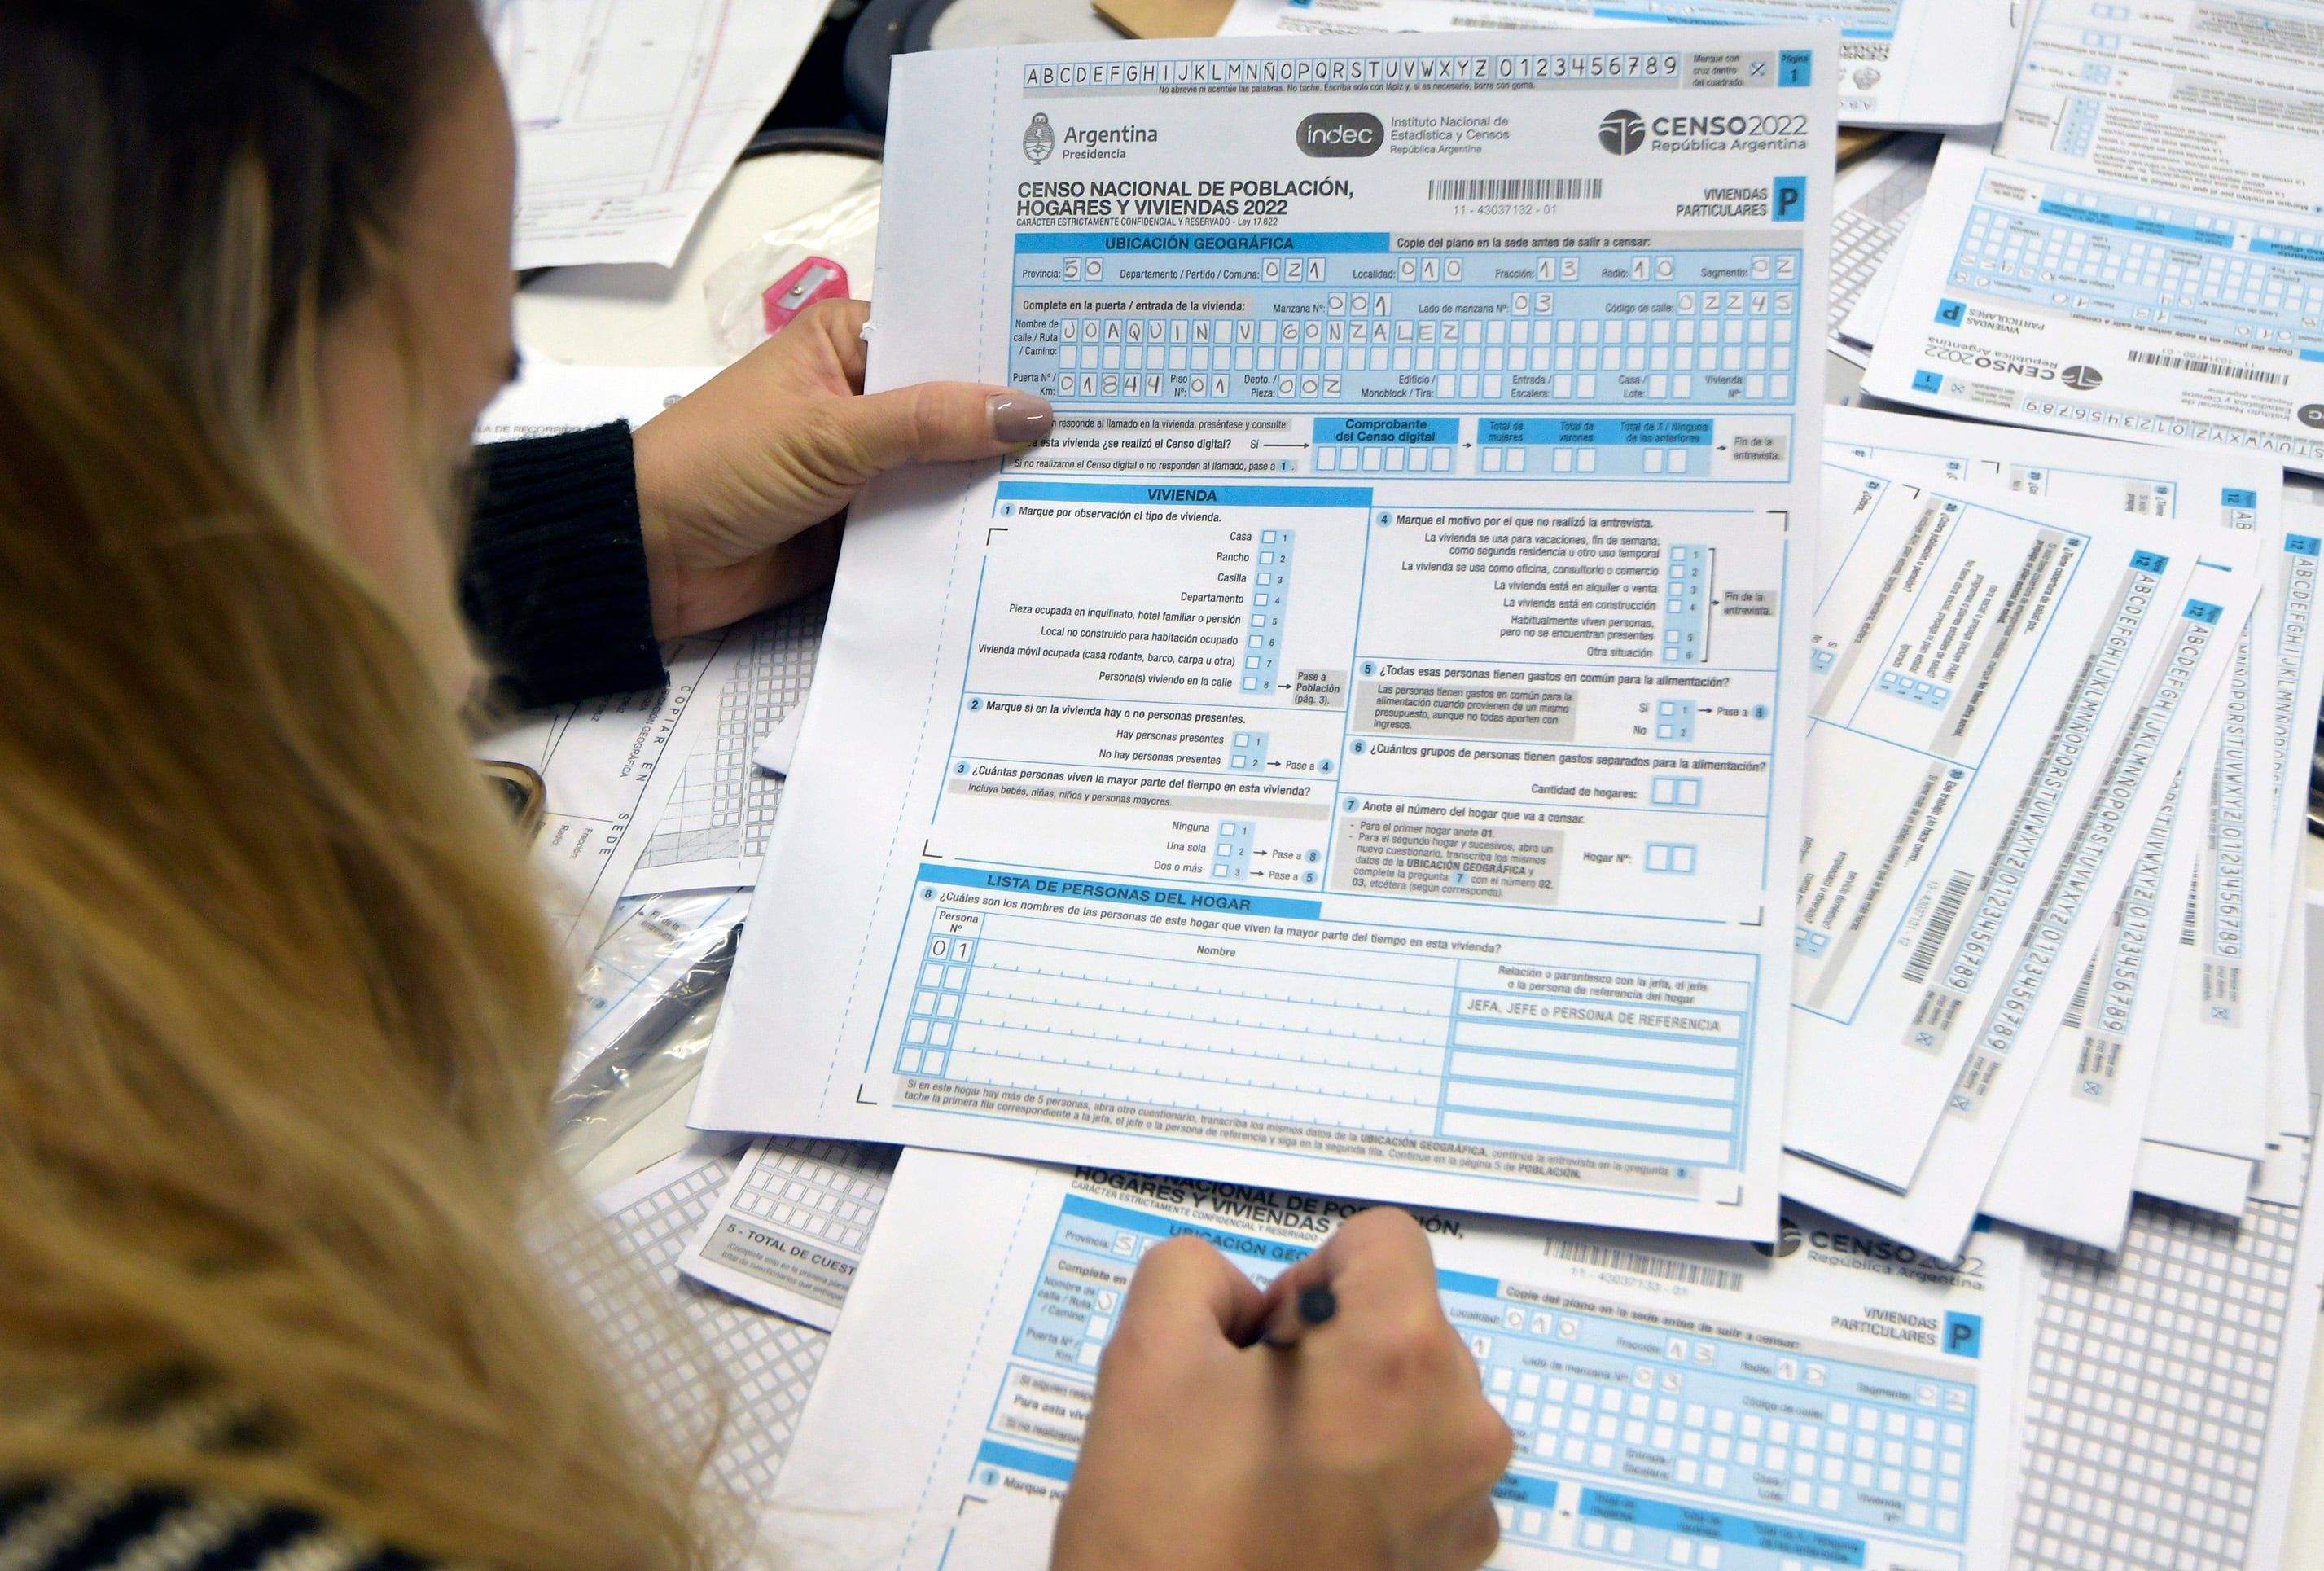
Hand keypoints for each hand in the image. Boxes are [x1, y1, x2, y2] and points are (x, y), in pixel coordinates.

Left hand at [630, 298, 1052, 636]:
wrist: (649, 555)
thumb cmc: (720, 464)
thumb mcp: (832, 432)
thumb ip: (930, 424)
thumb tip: (1028, 412)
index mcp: (848, 344)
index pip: (944, 335)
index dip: (1007, 350)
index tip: (1086, 359)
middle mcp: (863, 398)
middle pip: (956, 407)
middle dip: (1012, 425)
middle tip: (1110, 431)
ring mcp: (867, 466)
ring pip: (948, 471)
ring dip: (994, 485)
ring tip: (1089, 486)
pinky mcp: (864, 527)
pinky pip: (927, 527)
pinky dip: (963, 535)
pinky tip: (1029, 539)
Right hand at [1053, 1209, 1511, 1570]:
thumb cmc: (1168, 1535)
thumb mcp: (1145, 1359)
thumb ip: (1191, 1273)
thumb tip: (1238, 1295)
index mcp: (1401, 1356)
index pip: (1383, 1239)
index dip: (1306, 1274)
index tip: (1258, 1340)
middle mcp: (1460, 1425)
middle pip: (1401, 1318)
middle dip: (1325, 1345)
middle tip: (1244, 1412)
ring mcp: (1463, 1501)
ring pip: (1407, 1394)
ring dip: (1343, 1408)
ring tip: (1263, 1470)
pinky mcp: (1449, 1558)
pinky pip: (1416, 1468)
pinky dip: (1362, 1472)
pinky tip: (1292, 1514)